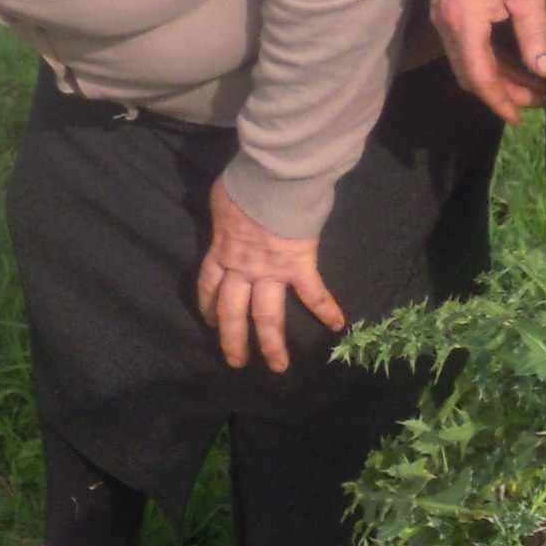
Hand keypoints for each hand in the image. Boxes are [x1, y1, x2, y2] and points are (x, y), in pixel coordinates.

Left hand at [197, 181, 348, 374]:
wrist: (272, 178)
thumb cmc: (245, 183)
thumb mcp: (223, 199)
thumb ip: (227, 212)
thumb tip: (230, 207)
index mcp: (222, 250)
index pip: (209, 285)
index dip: (208, 305)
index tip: (209, 320)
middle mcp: (242, 268)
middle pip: (232, 311)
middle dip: (232, 339)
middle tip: (235, 361)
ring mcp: (270, 270)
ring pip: (266, 315)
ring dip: (271, 343)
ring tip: (277, 366)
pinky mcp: (298, 265)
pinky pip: (313, 293)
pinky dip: (327, 309)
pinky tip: (338, 325)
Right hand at [430, 0, 545, 122]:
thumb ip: (536, 35)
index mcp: (464, 21)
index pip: (479, 75)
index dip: (499, 100)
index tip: (519, 118)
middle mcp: (446, 24)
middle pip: (471, 73)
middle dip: (503, 91)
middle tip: (537, 100)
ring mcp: (443, 17)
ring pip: (469, 61)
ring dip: (498, 76)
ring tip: (533, 85)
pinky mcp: (448, 11)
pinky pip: (467, 46)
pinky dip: (490, 59)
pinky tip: (516, 64)